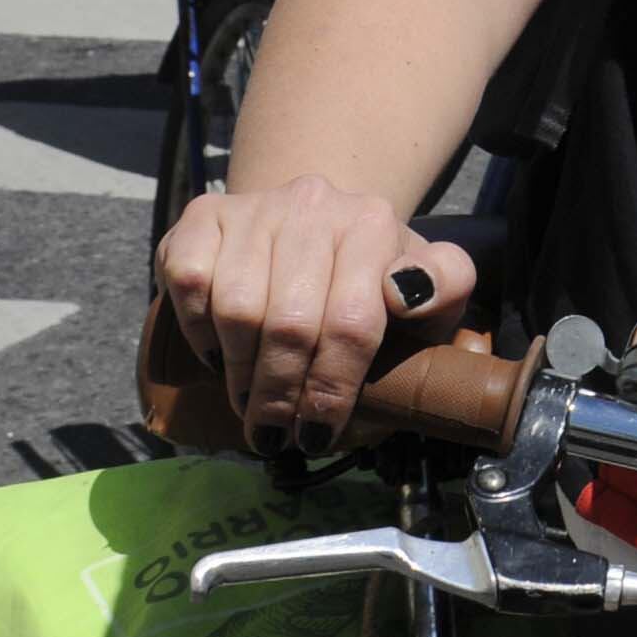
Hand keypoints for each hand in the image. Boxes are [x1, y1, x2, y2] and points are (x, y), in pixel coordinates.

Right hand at [154, 173, 478, 456]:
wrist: (316, 229)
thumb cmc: (372, 280)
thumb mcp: (426, 290)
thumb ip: (445, 289)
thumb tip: (411, 293)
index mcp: (373, 224)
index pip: (353, 321)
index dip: (333, 388)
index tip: (320, 431)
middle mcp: (315, 203)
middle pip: (290, 323)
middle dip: (282, 394)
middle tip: (276, 433)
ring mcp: (256, 207)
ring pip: (238, 308)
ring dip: (240, 373)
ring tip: (250, 404)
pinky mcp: (203, 213)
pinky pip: (190, 282)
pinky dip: (199, 330)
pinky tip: (218, 355)